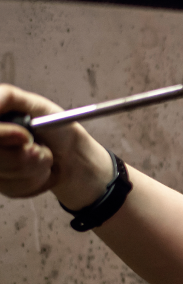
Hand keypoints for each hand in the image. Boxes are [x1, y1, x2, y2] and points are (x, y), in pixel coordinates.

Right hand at [0, 84, 111, 206]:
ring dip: (35, 166)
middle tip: (42, 149)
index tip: (25, 137)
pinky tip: (42, 170)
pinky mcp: (2, 184)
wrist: (74, 158)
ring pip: (4, 171)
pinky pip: (13, 187)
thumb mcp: (37, 105)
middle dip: (23, 154)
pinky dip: (35, 179)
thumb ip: (8, 97)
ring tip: (44, 156)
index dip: (2, 134)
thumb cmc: (57, 129)